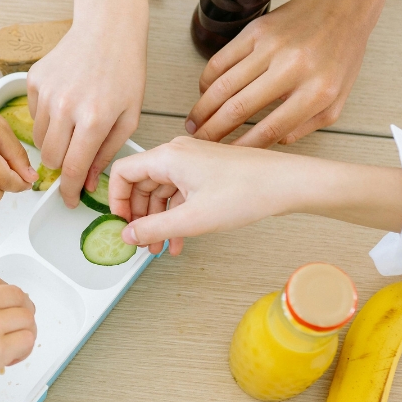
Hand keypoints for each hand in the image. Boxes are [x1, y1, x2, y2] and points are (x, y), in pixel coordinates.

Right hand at [0, 274, 36, 401]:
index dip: (4, 298)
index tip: (4, 310)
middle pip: (17, 295)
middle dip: (21, 313)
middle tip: (16, 330)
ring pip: (27, 318)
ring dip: (24, 334)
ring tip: (11, 351)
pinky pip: (27, 341)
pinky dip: (24, 352)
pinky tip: (8, 362)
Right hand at [28, 0, 147, 207]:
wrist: (107, 28)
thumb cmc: (125, 70)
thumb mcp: (129, 117)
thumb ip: (107, 152)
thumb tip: (86, 182)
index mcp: (94, 119)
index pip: (72, 169)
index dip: (68, 191)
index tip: (67, 200)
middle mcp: (66, 106)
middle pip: (50, 158)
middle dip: (61, 166)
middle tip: (74, 158)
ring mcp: (46, 92)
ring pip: (38, 139)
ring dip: (54, 142)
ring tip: (73, 125)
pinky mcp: (34, 80)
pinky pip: (33, 115)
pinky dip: (47, 118)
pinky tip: (65, 102)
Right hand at [108, 137, 298, 254]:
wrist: (286, 184)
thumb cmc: (247, 190)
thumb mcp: (192, 218)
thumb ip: (154, 228)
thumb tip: (129, 235)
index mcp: (168, 156)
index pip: (122, 172)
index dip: (116, 200)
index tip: (120, 223)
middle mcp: (177, 154)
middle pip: (141, 184)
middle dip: (139, 216)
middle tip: (140, 241)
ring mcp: (192, 162)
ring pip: (161, 192)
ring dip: (158, 220)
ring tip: (160, 247)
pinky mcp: (206, 172)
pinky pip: (179, 194)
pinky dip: (175, 216)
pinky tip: (179, 239)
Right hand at [185, 0, 376, 147]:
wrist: (342, 6)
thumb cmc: (340, 54)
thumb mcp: (338, 99)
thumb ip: (308, 125)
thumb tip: (274, 142)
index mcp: (317, 91)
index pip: (270, 129)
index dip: (243, 147)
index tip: (227, 156)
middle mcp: (293, 68)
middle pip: (239, 108)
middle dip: (213, 131)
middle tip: (200, 143)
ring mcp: (272, 47)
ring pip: (224, 85)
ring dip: (203, 109)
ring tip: (194, 123)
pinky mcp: (256, 30)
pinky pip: (221, 60)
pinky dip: (207, 80)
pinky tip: (204, 93)